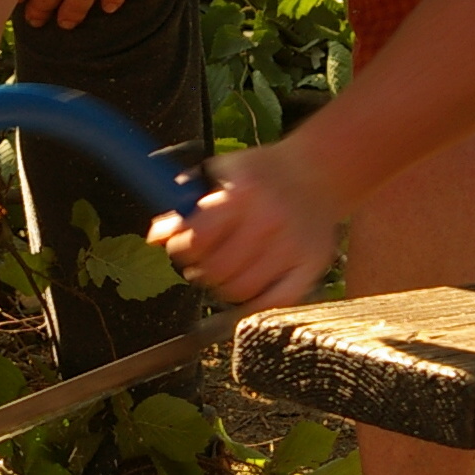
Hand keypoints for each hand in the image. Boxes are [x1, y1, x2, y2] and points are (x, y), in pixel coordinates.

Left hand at [151, 140, 343, 308]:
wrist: (318, 170)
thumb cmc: (262, 174)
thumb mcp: (219, 175)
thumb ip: (184, 206)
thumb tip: (156, 238)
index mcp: (242, 193)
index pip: (196, 240)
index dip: (182, 249)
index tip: (183, 248)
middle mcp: (269, 219)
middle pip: (216, 270)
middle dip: (201, 270)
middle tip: (205, 262)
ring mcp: (293, 245)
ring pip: (241, 291)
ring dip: (225, 286)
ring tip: (228, 270)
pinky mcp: (311, 265)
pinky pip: (275, 302)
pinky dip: (256, 303)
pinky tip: (250, 289)